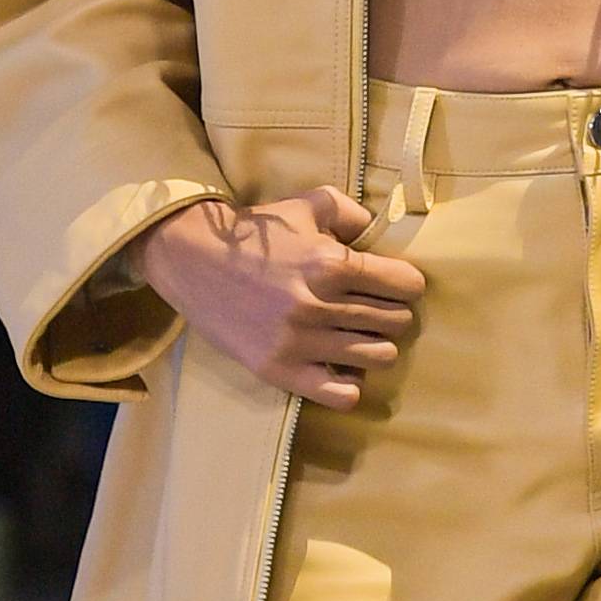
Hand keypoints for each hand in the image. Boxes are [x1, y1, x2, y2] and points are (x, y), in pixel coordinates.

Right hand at [136, 187, 425, 407]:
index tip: (392, 283)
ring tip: (355, 335)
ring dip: (374, 345)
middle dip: (391, 312)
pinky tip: (338, 366)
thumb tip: (384, 235)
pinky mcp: (280, 370)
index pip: (407, 286)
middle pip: (397, 322)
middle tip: (371, 308)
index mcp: (331, 264)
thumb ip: (353, 214)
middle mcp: (319, 305)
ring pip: (379, 357)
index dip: (405, 283)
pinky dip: (349, 384)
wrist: (193, 261)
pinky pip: (342, 395)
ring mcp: (299, 342)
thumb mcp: (308, 204)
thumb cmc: (258, 234)